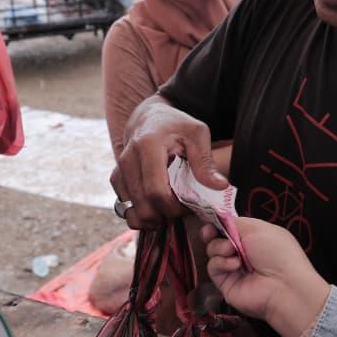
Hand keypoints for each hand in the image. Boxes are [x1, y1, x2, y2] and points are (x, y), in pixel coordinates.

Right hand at [111, 96, 226, 229]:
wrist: (149, 118)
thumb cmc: (177, 126)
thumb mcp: (197, 135)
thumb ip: (206, 162)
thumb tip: (220, 186)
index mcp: (148, 146)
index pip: (156, 191)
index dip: (174, 207)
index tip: (189, 206)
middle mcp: (128, 158)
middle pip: (143, 206)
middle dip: (164, 217)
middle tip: (181, 211)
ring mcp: (119, 170)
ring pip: (130, 210)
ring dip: (151, 219)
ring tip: (169, 210)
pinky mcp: (116, 178)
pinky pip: (124, 208)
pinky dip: (140, 214)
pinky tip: (156, 208)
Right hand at [200, 217, 329, 336]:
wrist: (282, 285)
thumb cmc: (276, 251)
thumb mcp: (257, 228)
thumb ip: (234, 223)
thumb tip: (220, 221)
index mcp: (254, 237)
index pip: (230, 227)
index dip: (219, 223)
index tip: (212, 220)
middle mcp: (242, 252)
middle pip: (217, 238)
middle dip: (212, 233)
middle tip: (209, 232)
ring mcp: (233, 268)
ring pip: (213, 251)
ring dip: (220, 247)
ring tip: (232, 251)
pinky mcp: (225, 283)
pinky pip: (213, 267)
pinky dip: (222, 263)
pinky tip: (235, 265)